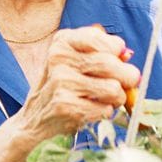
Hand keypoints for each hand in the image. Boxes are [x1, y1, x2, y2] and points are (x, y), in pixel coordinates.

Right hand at [19, 25, 139, 141]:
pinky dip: (105, 113)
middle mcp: (60, 57)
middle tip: (125, 84)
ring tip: (105, 99)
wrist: (34, 121)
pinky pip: (105, 110)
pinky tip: (92, 111)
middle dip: (127, 78)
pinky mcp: (65, 106)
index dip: (118, 53)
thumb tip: (127, 54)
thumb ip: (103, 53)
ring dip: (117, 98)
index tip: (118, 60)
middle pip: (112, 64)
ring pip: (113, 88)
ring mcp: (61, 81)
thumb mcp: (76, 61)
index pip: (107, 41)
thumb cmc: (63, 87)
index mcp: (64, 41)